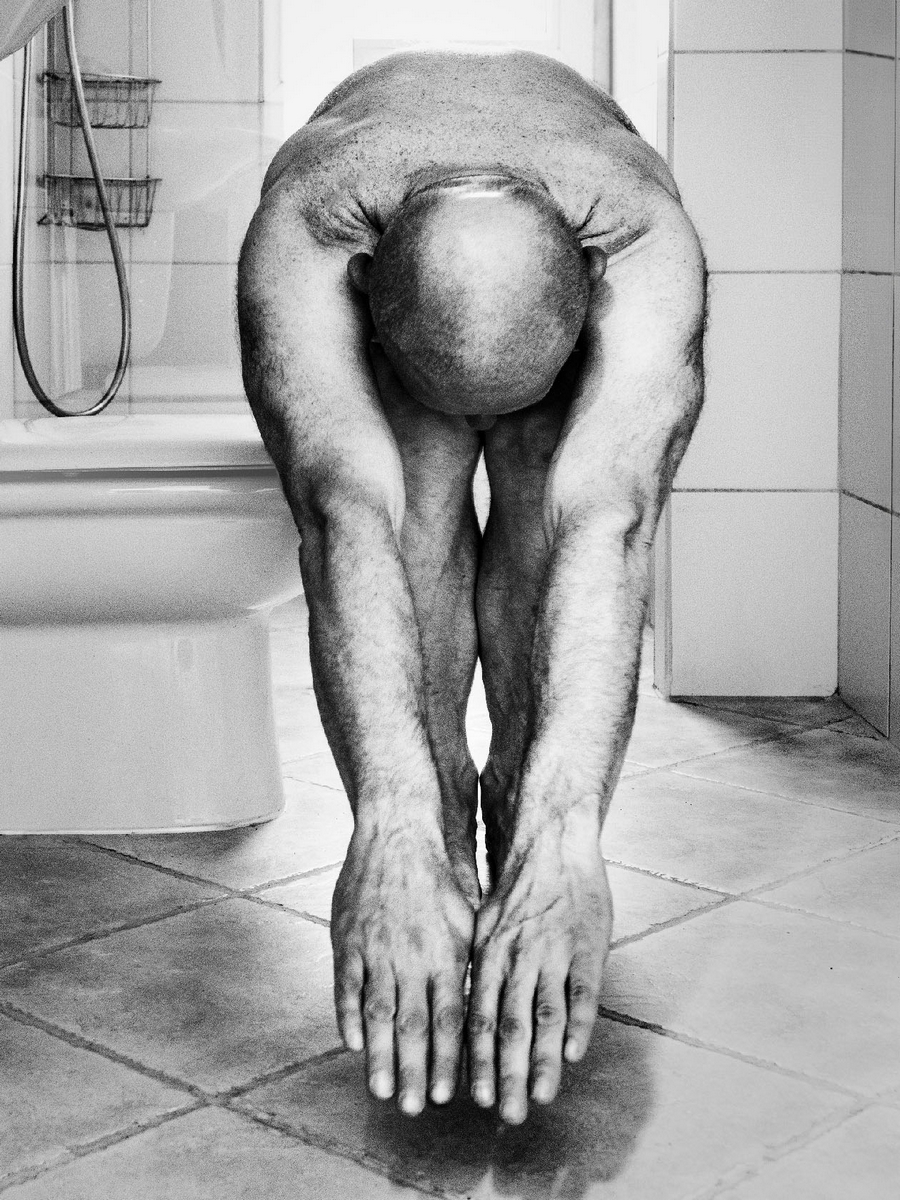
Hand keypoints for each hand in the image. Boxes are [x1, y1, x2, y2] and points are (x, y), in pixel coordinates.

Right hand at [330, 818, 475, 1113]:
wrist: (398, 833)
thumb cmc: (439, 877)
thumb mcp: (468, 917)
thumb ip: (470, 963)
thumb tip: (481, 1005)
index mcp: (446, 952)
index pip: (449, 1017)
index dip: (447, 1058)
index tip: (448, 1095)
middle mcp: (411, 956)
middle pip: (412, 1024)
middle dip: (412, 1071)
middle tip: (411, 1108)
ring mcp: (376, 949)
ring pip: (378, 1012)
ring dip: (379, 1056)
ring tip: (380, 1090)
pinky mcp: (348, 939)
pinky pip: (348, 986)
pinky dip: (350, 1017)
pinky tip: (354, 1045)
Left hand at [467, 808, 612, 1123]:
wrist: (551, 842)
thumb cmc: (516, 888)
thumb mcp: (482, 923)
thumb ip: (477, 968)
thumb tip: (462, 1011)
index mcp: (489, 955)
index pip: (479, 1018)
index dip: (476, 1060)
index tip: (472, 1098)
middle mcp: (518, 959)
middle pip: (510, 1026)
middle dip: (506, 1075)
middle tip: (505, 1115)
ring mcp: (553, 954)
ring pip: (544, 1017)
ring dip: (541, 1061)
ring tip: (538, 1099)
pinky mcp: (586, 948)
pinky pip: (581, 993)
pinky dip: (577, 1025)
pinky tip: (573, 1055)